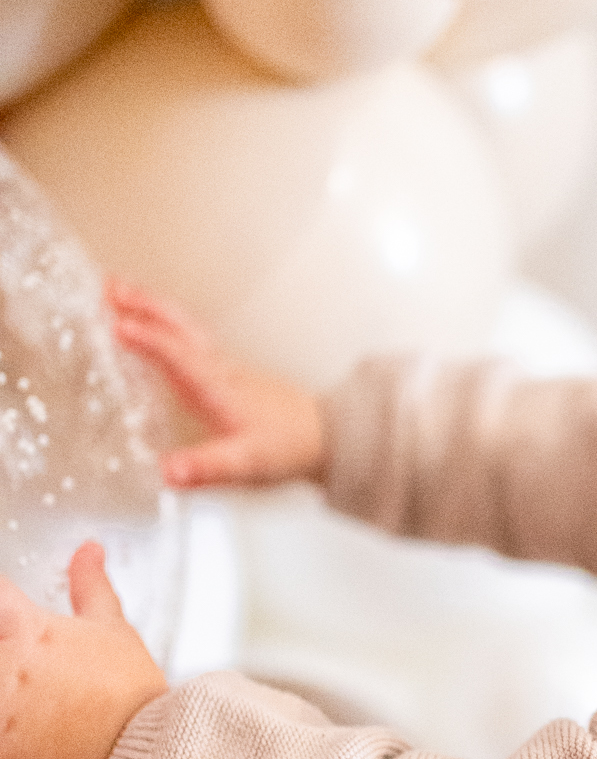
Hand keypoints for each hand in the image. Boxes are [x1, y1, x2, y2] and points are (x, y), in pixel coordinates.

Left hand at [0, 544, 167, 758]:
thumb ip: (92, 587)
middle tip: (20, 676)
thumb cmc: (134, 700)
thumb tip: (89, 550)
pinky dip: (2, 757)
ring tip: (21, 713)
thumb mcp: (116, 633)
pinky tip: (18, 752)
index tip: (9, 622)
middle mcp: (6, 664)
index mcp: (29, 629)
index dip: (1, 606)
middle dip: (2, 657)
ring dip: (2, 701)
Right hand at [106, 280, 325, 489]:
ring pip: (183, 327)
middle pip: (179, 327)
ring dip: (151, 307)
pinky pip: (188, 338)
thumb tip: (168, 472)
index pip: (180, 356)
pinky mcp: (225, 373)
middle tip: (108, 286)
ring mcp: (222, 368)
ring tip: (121, 292)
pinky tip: (154, 328)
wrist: (326, 439)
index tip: (117, 325)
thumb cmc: (288, 449)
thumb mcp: (246, 465)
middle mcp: (219, 371)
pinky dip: (164, 324)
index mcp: (219, 388)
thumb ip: (207, 467)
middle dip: (144, 305)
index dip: (149, 341)